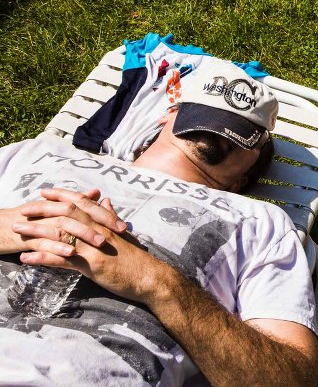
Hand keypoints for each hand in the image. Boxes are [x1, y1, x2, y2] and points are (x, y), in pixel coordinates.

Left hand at [14, 188, 164, 302]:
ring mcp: (94, 247)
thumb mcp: (124, 234)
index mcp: (106, 223)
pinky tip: (26, 258)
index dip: (61, 195)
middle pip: (66, 214)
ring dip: (35, 232)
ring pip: (60, 234)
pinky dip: (41, 258)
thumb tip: (105, 201)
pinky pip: (61, 259)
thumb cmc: (137, 258)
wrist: (150, 277)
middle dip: (42, 210)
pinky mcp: (91, 265)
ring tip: (17, 232)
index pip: (81, 202)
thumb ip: (112, 217)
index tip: (44, 192)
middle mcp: (98, 231)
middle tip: (22, 210)